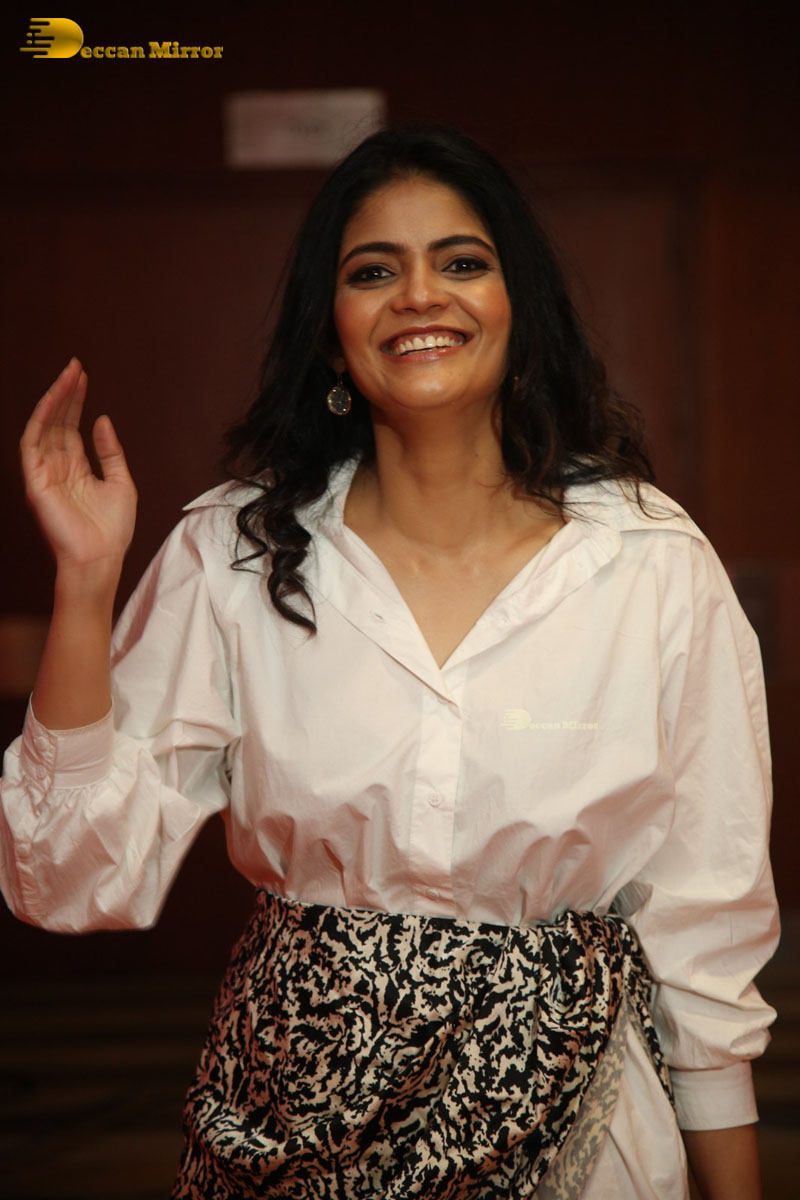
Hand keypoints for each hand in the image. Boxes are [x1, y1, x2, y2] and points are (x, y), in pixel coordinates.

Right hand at [20, 358, 136, 578]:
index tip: (83, 377)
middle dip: (65, 393)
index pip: (70, 428)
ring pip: (44, 427)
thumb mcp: (122, 483)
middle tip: (75, 367)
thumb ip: (110, 452)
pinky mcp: (35, 481)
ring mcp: (44, 474)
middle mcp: (57, 469)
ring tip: (67, 375)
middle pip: (57, 423)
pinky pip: (33, 443)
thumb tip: (103, 420)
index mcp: (76, 470)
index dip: (76, 401)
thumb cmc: (113, 531)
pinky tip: (54, 399)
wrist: (102, 559)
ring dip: (54, 399)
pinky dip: (42, 418)